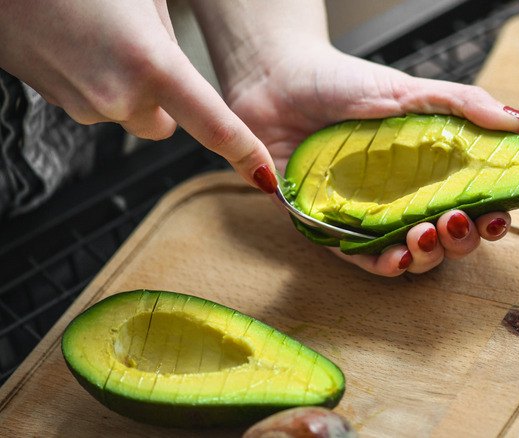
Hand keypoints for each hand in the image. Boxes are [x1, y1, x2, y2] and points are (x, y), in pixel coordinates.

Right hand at [0, 0, 276, 189]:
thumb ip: (167, 34)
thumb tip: (174, 58)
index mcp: (152, 66)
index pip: (216, 128)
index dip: (246, 154)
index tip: (265, 177)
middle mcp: (118, 97)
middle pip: (165, 123)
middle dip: (166, 99)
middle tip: (142, 48)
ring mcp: (81, 104)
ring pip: (126, 111)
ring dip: (126, 86)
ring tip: (101, 34)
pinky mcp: (52, 102)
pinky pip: (92, 102)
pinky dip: (95, 81)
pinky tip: (78, 41)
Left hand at [223, 46, 518, 275]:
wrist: (278, 77)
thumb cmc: (343, 81)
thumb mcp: (411, 89)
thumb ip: (466, 105)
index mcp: (427, 170)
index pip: (471, 204)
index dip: (489, 218)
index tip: (498, 216)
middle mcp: (401, 198)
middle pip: (445, 237)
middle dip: (459, 241)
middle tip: (456, 223)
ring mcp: (366, 215)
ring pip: (408, 254)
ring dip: (425, 255)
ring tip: (425, 236)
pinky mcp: (328, 226)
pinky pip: (357, 258)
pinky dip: (379, 264)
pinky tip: (396, 259)